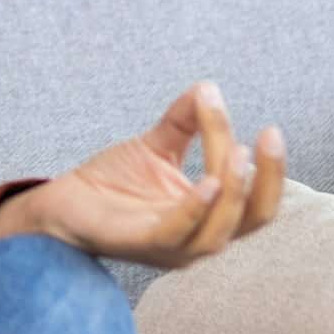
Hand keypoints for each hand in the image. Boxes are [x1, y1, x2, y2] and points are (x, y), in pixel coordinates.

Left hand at [10, 80, 286, 268]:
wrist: (62, 203)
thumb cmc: (113, 183)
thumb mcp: (155, 147)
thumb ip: (183, 122)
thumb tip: (207, 86)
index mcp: (210, 217)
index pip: (253, 196)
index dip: (270, 167)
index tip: (269, 127)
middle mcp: (199, 237)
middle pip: (253, 219)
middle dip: (269, 180)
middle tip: (268, 137)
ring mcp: (173, 247)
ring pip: (220, 229)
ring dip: (234, 191)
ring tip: (237, 151)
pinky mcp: (142, 245)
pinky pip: (177, 233)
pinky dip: (196, 209)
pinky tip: (207, 182)